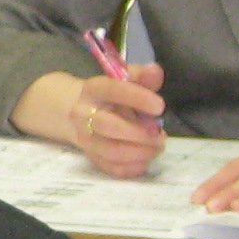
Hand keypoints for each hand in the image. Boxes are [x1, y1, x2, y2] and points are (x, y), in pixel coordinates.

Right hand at [16, 63, 167, 177]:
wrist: (78, 112)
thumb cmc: (110, 96)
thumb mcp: (124, 80)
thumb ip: (142, 77)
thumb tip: (155, 71)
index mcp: (93, 89)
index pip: (113, 90)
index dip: (137, 98)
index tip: (160, 107)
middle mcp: (83, 114)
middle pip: (108, 126)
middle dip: (139, 133)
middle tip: (160, 135)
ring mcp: (85, 138)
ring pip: (111, 151)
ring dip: (140, 152)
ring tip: (157, 147)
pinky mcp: (91, 157)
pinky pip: (112, 168)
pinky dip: (134, 167)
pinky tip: (145, 158)